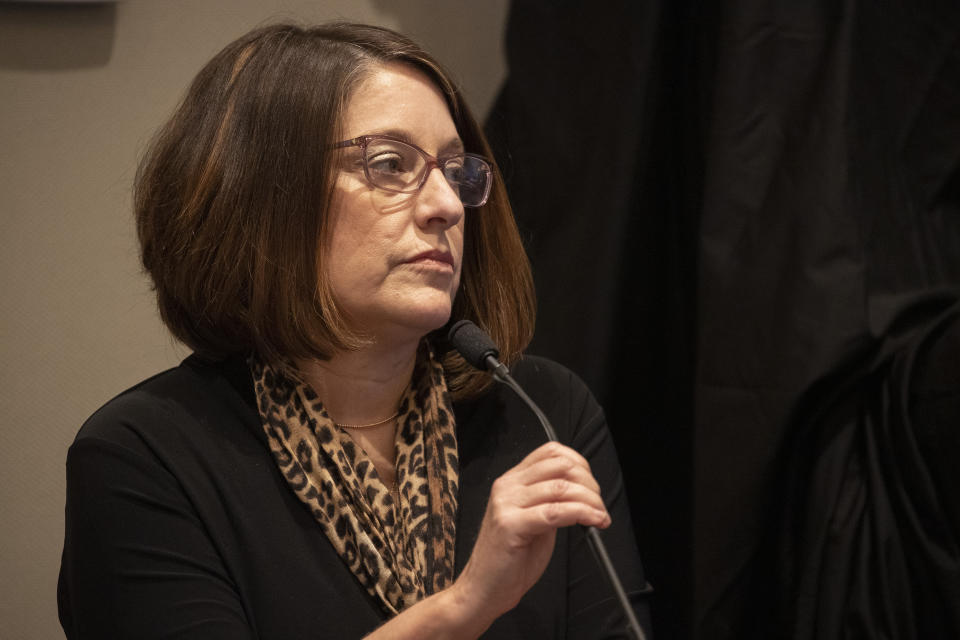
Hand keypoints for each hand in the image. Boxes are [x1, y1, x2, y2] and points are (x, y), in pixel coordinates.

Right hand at [451, 441, 610, 621]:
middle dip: (589, 483)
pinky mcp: (510, 524)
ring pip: (561, 487)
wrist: (484, 589)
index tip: (592, 484)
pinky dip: (582, 513)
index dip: (579, 463)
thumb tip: (583, 491)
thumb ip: (550, 500)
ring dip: (590, 501)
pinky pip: (556, 511)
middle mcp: (507, 486)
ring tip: (600, 516)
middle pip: (560, 465)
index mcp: (512, 480)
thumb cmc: (510, 558)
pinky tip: (593, 521)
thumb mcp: (533, 519)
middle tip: (599, 504)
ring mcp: (506, 504)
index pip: (551, 451)